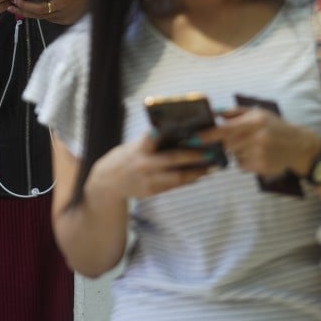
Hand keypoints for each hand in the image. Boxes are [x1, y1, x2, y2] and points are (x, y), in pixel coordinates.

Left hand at [8, 0, 89, 24]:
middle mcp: (64, 3)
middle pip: (41, 8)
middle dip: (24, 6)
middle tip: (12, 1)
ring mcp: (63, 14)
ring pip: (41, 16)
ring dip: (25, 13)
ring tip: (12, 8)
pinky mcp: (62, 20)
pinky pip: (46, 19)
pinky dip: (34, 15)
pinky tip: (24, 12)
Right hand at [85, 133, 214, 202]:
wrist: (107, 181)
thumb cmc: (128, 157)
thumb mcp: (135, 146)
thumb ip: (153, 142)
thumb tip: (181, 135)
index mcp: (139, 148)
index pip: (153, 136)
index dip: (167, 132)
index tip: (187, 128)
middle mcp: (143, 164)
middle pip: (172, 158)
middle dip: (194, 155)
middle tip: (211, 152)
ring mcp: (147, 179)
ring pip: (177, 176)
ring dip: (197, 172)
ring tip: (212, 167)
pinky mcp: (150, 191)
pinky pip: (173, 186)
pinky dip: (188, 181)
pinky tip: (199, 176)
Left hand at [208, 107, 320, 178]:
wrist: (298, 145)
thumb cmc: (274, 126)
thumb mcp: (257, 113)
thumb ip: (234, 112)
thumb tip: (213, 113)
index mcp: (255, 121)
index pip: (225, 129)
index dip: (207, 135)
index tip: (193, 139)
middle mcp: (258, 138)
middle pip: (227, 145)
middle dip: (224, 144)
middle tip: (233, 140)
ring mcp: (260, 155)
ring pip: (233, 156)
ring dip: (236, 152)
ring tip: (252, 146)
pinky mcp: (262, 168)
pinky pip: (242, 166)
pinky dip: (244, 161)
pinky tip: (257, 155)